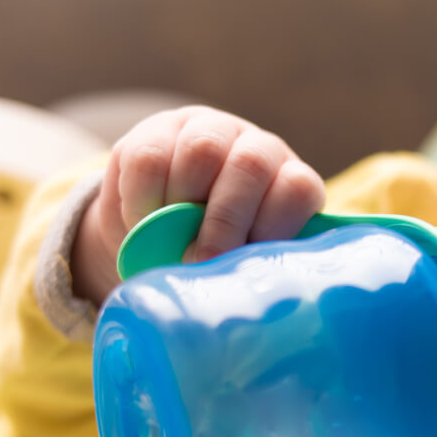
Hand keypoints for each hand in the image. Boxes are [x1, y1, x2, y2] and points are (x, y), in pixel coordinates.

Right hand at [71, 105, 325, 304]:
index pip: (297, 190)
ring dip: (180, 204)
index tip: (245, 265)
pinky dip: (142, 197)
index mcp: (290, 184)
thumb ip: (246, 271)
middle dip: (224, 221)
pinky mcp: (160, 130)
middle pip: (251, 166)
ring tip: (165, 242)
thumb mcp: (237, 263)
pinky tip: (139, 223)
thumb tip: (242, 305)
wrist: (161, 218)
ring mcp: (211, 132)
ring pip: (202, 152)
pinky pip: (150, 156)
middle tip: (200, 262)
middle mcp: (257, 149)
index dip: (274, 227)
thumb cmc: (214, 253)